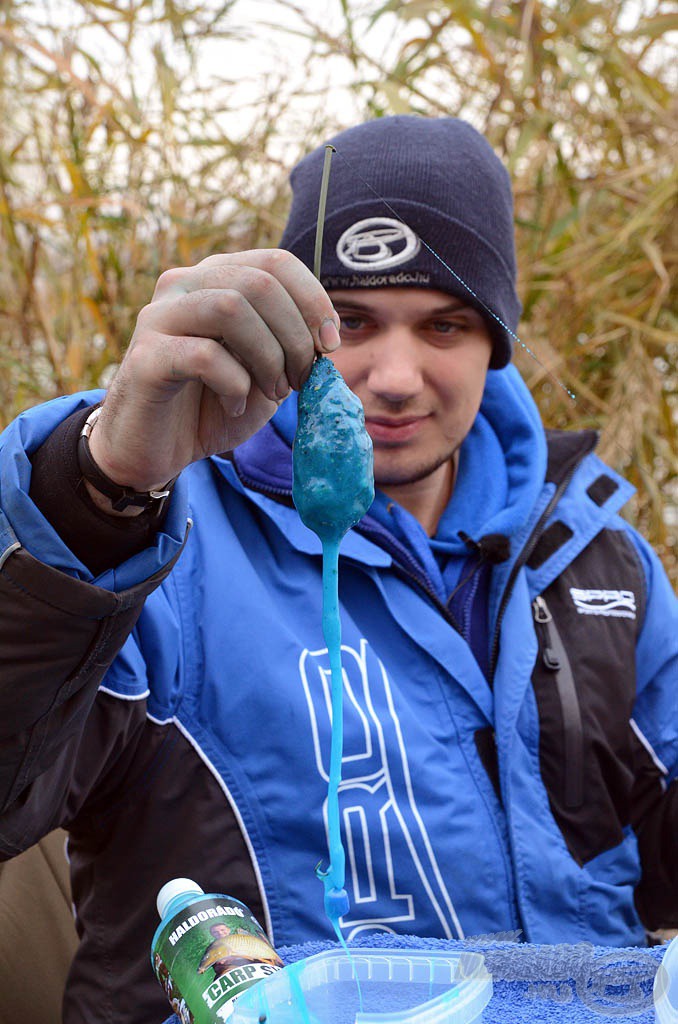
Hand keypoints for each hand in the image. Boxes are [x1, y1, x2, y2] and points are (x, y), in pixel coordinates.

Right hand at [86, 250, 340, 510]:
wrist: (155, 450)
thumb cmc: (212, 407)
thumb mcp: (265, 373)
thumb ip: (291, 347)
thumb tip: (329, 336)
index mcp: (215, 278)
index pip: (275, 262)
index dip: (313, 300)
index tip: (330, 345)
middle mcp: (183, 285)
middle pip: (259, 282)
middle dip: (295, 335)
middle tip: (300, 379)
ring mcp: (158, 317)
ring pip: (230, 308)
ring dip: (268, 357)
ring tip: (273, 392)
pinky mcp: (145, 357)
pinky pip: (205, 355)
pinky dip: (235, 384)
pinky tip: (235, 406)